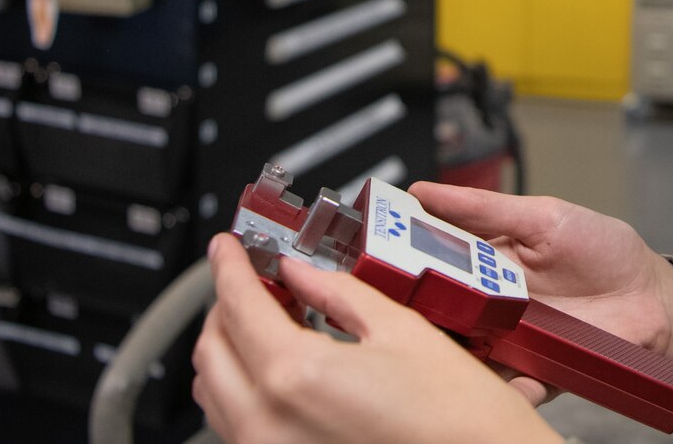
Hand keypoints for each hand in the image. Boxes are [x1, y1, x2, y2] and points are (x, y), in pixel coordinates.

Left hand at [192, 232, 559, 443]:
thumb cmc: (460, 418)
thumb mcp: (401, 330)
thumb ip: (339, 293)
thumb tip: (301, 272)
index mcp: (295, 376)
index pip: (237, 305)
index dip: (229, 265)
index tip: (229, 246)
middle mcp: (268, 424)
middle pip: (212, 351)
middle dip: (226, 304)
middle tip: (256, 276)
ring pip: (216, 393)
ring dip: (232, 348)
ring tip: (270, 317)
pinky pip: (239, 425)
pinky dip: (246, 388)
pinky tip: (282, 365)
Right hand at [407, 182, 672, 406]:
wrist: (653, 300)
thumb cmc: (605, 251)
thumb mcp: (543, 216)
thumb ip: (485, 208)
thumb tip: (427, 192)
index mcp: (486, 261)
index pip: (429, 260)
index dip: (399, 260)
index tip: (369, 254)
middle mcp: (489, 303)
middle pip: (436, 311)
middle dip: (414, 310)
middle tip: (396, 302)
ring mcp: (508, 340)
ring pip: (461, 352)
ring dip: (449, 351)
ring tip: (435, 342)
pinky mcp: (532, 372)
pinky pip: (507, 386)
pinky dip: (502, 386)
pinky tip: (498, 376)